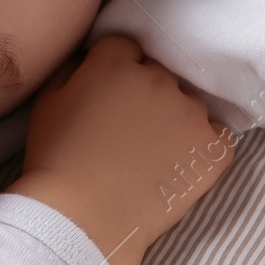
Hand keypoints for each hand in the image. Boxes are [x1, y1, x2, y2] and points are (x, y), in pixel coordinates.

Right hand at [7, 35, 234, 264]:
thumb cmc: (56, 161)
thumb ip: (74, 69)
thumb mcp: (47, 102)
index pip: (125, 47)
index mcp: (116, 64)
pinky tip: (179, 160)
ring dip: (173, 116)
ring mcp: (189, 114)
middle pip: (159, 72)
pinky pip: (217, 134)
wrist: (82, 217)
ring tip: (151, 150)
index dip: (114, 70)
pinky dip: (203, 143)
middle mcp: (158, 80)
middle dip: (144, 92)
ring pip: (188, 101)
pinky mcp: (211, 149)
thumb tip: (92, 60)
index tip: (106, 95)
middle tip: (126, 126)